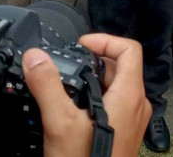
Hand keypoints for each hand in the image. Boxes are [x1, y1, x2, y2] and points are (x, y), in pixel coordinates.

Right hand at [22, 33, 151, 156]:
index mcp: (129, 96)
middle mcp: (137, 105)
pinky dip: (96, 97)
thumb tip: (36, 57)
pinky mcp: (125, 133)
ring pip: (117, 86)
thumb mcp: (60, 122)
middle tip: (69, 63)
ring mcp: (133, 120)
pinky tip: (73, 109)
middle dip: (94, 60)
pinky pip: (115, 104)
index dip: (105, 39)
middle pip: (122, 66)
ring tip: (68, 84)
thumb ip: (47, 85)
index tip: (81, 44)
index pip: (129, 49)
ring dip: (93, 79)